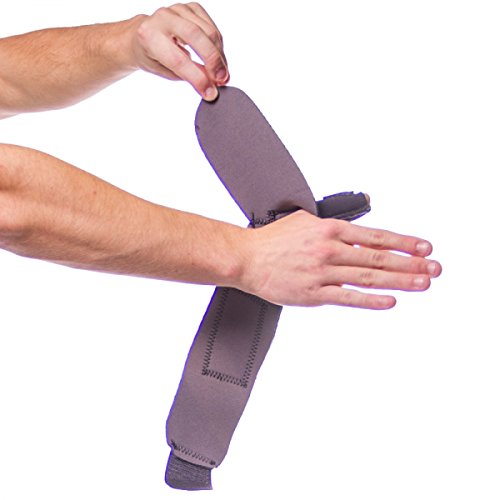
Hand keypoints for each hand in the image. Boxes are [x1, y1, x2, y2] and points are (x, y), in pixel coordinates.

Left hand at [131, 3, 228, 99]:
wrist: (146, 34)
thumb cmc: (154, 56)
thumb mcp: (167, 71)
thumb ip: (189, 76)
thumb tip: (212, 85)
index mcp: (150, 36)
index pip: (178, 60)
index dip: (197, 78)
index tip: (210, 92)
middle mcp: (163, 18)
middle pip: (196, 37)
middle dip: (213, 61)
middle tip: (222, 80)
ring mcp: (178, 9)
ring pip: (209, 32)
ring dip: (219, 56)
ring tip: (222, 73)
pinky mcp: (192, 8)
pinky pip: (212, 28)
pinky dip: (219, 46)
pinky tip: (217, 58)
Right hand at [240, 210, 441, 308]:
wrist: (245, 258)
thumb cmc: (273, 240)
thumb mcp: (304, 219)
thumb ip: (332, 223)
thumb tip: (354, 226)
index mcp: (330, 230)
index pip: (375, 236)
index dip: (403, 242)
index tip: (425, 247)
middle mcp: (330, 250)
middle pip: (378, 257)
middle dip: (411, 263)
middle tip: (435, 268)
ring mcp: (322, 272)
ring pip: (368, 276)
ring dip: (399, 280)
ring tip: (424, 283)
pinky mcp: (313, 293)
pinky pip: (347, 297)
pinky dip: (370, 300)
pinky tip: (390, 301)